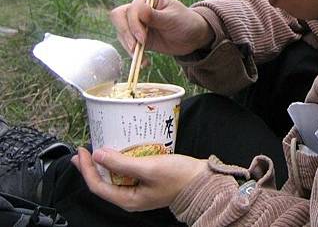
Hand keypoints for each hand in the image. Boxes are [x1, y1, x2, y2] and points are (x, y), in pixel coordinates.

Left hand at [71, 147, 207, 211]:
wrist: (203, 181)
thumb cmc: (179, 176)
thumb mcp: (149, 167)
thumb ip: (122, 163)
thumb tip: (98, 155)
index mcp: (128, 199)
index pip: (98, 186)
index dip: (87, 169)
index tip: (82, 151)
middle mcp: (131, 198)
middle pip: (103, 183)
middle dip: (91, 167)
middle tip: (82, 151)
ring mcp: (139, 190)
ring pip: (114, 178)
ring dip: (104, 164)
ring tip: (96, 151)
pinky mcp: (147, 182)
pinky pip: (127, 174)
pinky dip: (119, 163)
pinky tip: (119, 153)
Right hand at [110, 0, 214, 56]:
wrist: (193, 36)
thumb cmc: (186, 22)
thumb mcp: (172, 18)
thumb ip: (155, 16)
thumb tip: (138, 10)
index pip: (131, 9)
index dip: (134, 24)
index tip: (143, 38)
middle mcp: (139, 8)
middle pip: (119, 18)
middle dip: (126, 34)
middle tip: (135, 48)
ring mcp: (137, 23)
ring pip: (122, 32)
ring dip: (128, 46)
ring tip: (140, 57)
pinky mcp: (138, 37)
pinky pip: (129, 45)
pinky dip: (134, 54)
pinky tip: (144, 62)